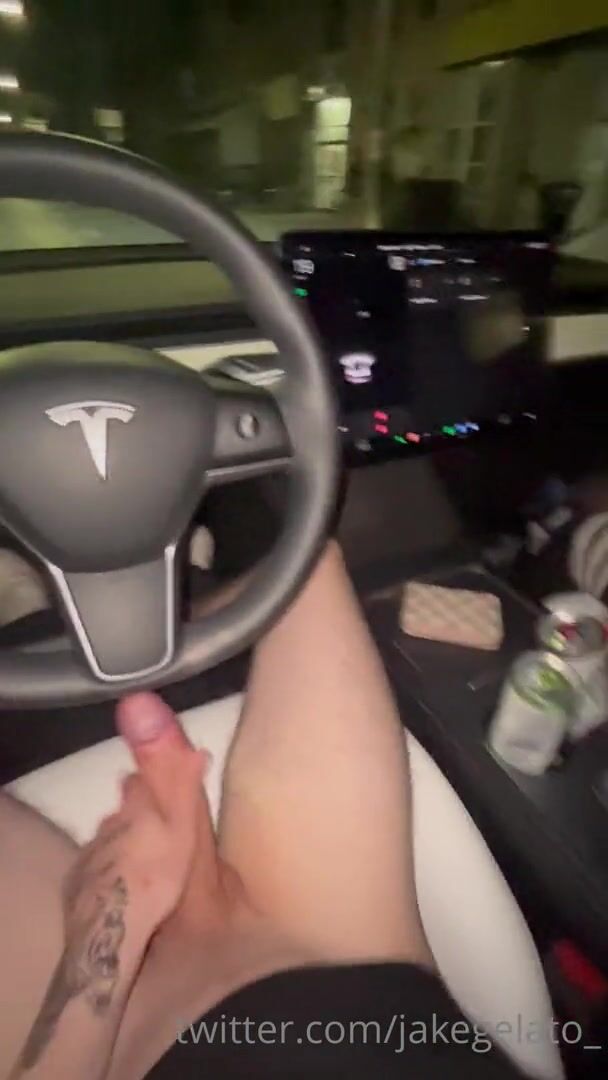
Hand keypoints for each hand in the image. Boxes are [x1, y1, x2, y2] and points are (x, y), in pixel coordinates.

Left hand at [63, 695, 206, 956]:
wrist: (109, 932)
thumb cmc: (155, 878)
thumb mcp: (183, 830)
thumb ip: (184, 784)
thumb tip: (195, 739)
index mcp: (135, 807)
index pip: (141, 779)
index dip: (152, 778)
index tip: (164, 779)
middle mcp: (107, 823)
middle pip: (123, 809)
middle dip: (136, 810)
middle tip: (157, 823)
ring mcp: (89, 854)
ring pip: (108, 837)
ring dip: (122, 840)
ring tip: (142, 856)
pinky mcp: (77, 881)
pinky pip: (96, 866)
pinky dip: (108, 868)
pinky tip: (120, 883)